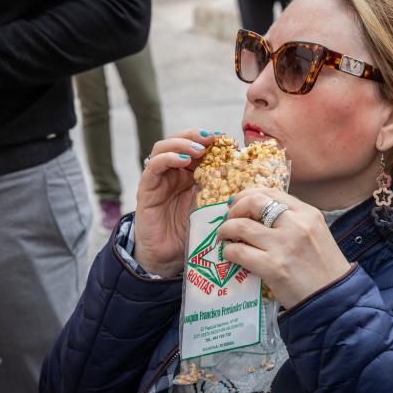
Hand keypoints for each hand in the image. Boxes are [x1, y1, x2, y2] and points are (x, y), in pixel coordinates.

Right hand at [134, 130, 216, 277]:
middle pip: (178, 141)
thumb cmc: (191, 232)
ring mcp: (157, 178)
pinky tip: (182, 160)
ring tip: (199, 149)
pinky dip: (167, 158)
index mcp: (188, 173)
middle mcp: (171, 172)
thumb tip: (247, 174)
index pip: (194, 145)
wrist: (168, 256)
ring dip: (182, 143)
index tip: (225, 138)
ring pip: (163, 148)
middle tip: (212, 138)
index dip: (208, 139)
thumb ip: (221, 189)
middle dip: (195, 135)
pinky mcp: (146, 189)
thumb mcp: (211, 206)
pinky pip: (153, 167)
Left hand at [217, 188, 351, 308]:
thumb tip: (258, 216)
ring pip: (241, 226)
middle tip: (228, 219)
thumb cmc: (324, 269)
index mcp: (307, 213)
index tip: (237, 203)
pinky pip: (240, 252)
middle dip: (235, 209)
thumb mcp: (315, 234)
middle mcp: (296, 224)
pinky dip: (229, 252)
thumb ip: (292, 222)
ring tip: (223, 237)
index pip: (271, 192)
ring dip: (226, 230)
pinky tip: (230, 256)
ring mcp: (284, 245)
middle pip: (254, 202)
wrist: (334, 299)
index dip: (248, 195)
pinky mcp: (273, 267)